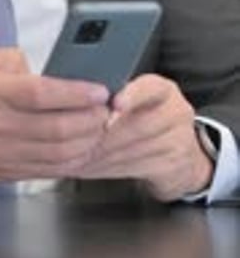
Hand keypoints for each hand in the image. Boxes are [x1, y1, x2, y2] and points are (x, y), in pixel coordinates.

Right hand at [0, 48, 109, 184]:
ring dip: (87, 141)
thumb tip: (43, 66)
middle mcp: (1, 126)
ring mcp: (6, 153)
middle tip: (106, 108)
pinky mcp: (10, 171)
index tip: (99, 89)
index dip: (77, 93)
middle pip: (58, 127)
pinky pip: (50, 170)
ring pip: (59, 152)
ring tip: (99, 126)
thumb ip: (11, 58)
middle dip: (91, 118)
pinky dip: (73, 160)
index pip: (43, 94)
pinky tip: (83, 148)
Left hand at [78, 74, 214, 200]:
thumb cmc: (147, 120)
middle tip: (74, 138)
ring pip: (132, 150)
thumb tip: (76, 100)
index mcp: (164, 90)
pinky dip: (105, 169)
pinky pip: (134, 168)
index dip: (131, 96)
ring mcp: (179, 142)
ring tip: (74, 155)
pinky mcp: (172, 167)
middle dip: (102, 134)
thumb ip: (114, 96)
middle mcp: (176, 113)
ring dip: (99, 155)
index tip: (114, 104)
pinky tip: (87, 167)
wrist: (182, 155)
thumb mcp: (139, 101)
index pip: (150, 88)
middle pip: (137, 125)